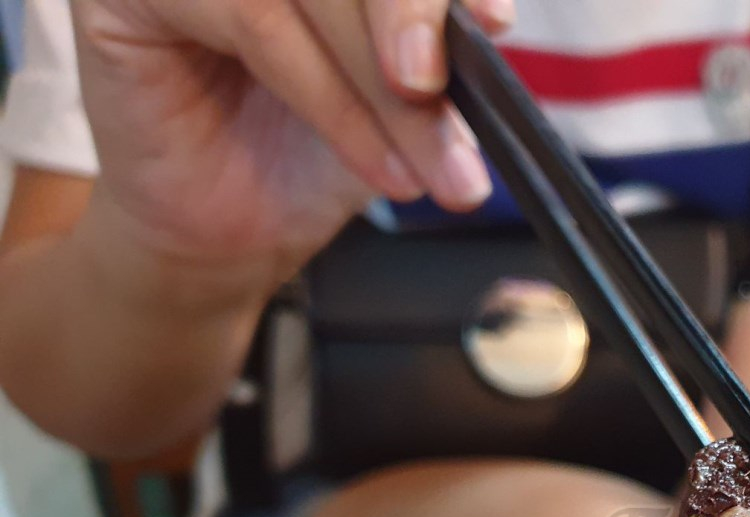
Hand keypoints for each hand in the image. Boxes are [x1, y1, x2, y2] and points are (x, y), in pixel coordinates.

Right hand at [73, 0, 512, 285]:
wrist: (232, 238)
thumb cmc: (307, 155)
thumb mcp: (393, 93)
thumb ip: (430, 43)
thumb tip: (487, 18)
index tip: (494, 24)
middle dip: (416, 32)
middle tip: (445, 103)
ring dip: (377, 88)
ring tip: (423, 167)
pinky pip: (254, 21)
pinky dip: (328, 99)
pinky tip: (372, 162)